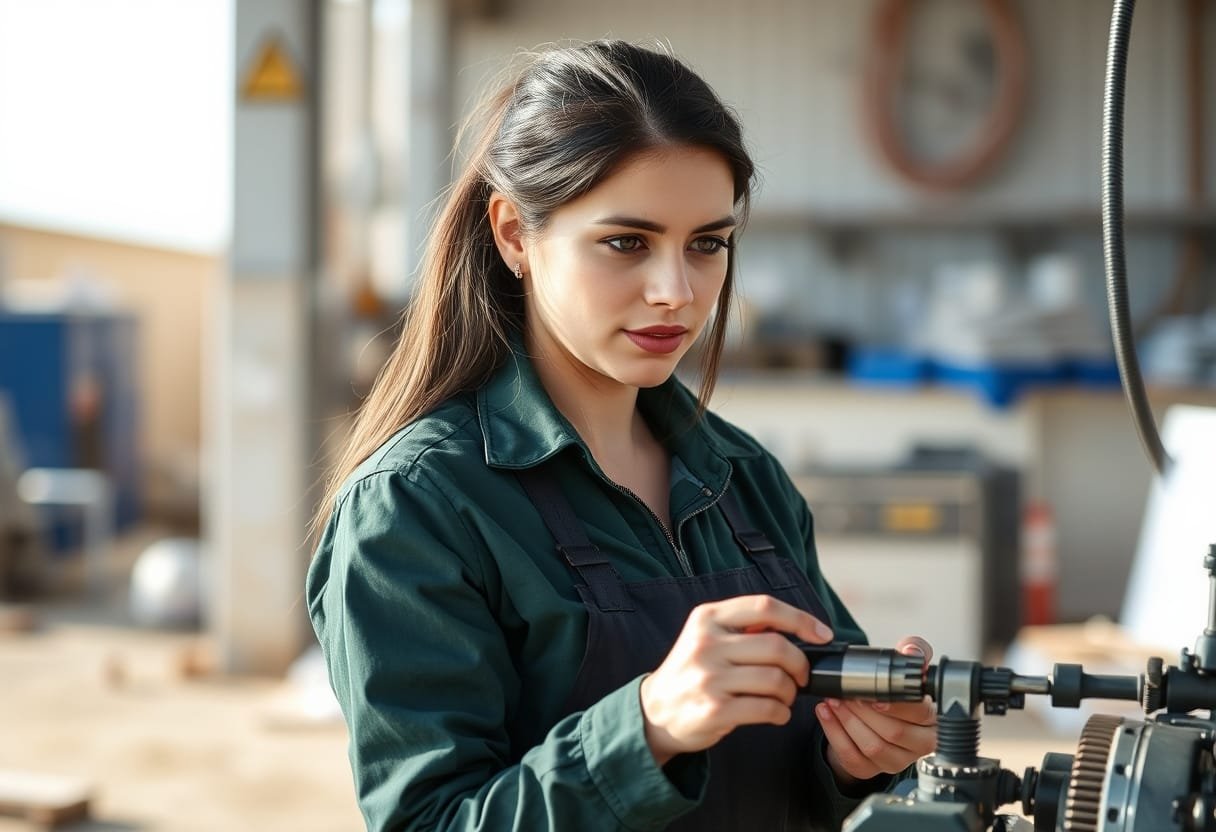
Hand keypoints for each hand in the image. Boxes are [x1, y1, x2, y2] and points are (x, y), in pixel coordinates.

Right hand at [639, 594, 834, 765]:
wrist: (656, 710)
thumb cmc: (693, 671)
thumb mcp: (707, 635)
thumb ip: (743, 626)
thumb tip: (798, 627)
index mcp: (707, 617)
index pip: (765, 607)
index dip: (801, 619)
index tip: (822, 634)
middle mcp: (706, 643)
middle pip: (778, 647)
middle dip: (800, 665)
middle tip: (801, 676)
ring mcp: (709, 677)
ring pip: (776, 680)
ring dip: (790, 693)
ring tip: (784, 697)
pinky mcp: (714, 709)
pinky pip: (767, 709)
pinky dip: (781, 713)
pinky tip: (776, 713)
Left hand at [817, 636, 936, 784]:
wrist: (874, 713)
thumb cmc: (893, 691)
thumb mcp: (904, 664)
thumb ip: (912, 648)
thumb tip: (911, 650)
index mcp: (933, 719)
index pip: (920, 715)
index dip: (896, 706)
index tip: (875, 696)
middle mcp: (920, 744)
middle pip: (894, 733)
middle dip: (864, 711)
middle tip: (846, 694)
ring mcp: (896, 760)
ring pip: (873, 746)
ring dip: (848, 721)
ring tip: (833, 700)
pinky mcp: (871, 769)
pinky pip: (852, 757)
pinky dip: (834, 734)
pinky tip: (826, 714)